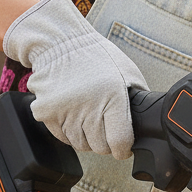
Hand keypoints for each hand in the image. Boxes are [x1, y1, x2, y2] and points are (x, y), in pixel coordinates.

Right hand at [3, 0, 146, 157]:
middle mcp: (88, 106)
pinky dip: (69, 131)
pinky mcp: (46, 113)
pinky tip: (73, 113)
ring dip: (86, 137)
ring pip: (80, 144)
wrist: (60, 42)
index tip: (123, 147)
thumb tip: (144, 124)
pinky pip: (62, 137)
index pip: (120, 142)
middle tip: (104, 126)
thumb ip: (137, 99)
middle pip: (99, 147)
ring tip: (88, 116)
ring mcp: (65, 111)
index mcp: (113, 97)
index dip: (123, 148)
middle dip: (105, 141)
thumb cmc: (97, 56)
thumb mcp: (128, 72)